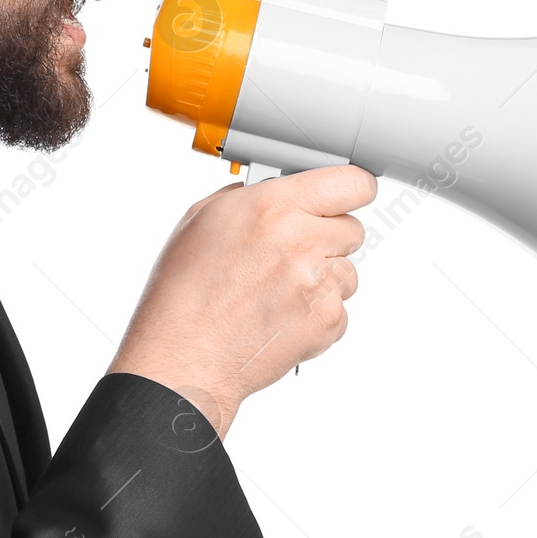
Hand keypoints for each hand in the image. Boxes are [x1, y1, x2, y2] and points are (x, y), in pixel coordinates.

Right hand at [107, 165, 377, 439]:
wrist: (184, 355)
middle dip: (328, 238)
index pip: (351, 182)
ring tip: (277, 293)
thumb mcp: (201, 221)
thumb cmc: (183, 294)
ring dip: (322, 279)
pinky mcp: (327, 321)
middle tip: (293, 254)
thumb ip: (248, 197)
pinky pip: (339, 309)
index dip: (350, 189)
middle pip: (353, 228)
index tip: (346, 196)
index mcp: (270, 206)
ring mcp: (318, 283)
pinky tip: (280, 317)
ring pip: (348, 272)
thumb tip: (273, 189)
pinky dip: (316, 315)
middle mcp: (300, 240)